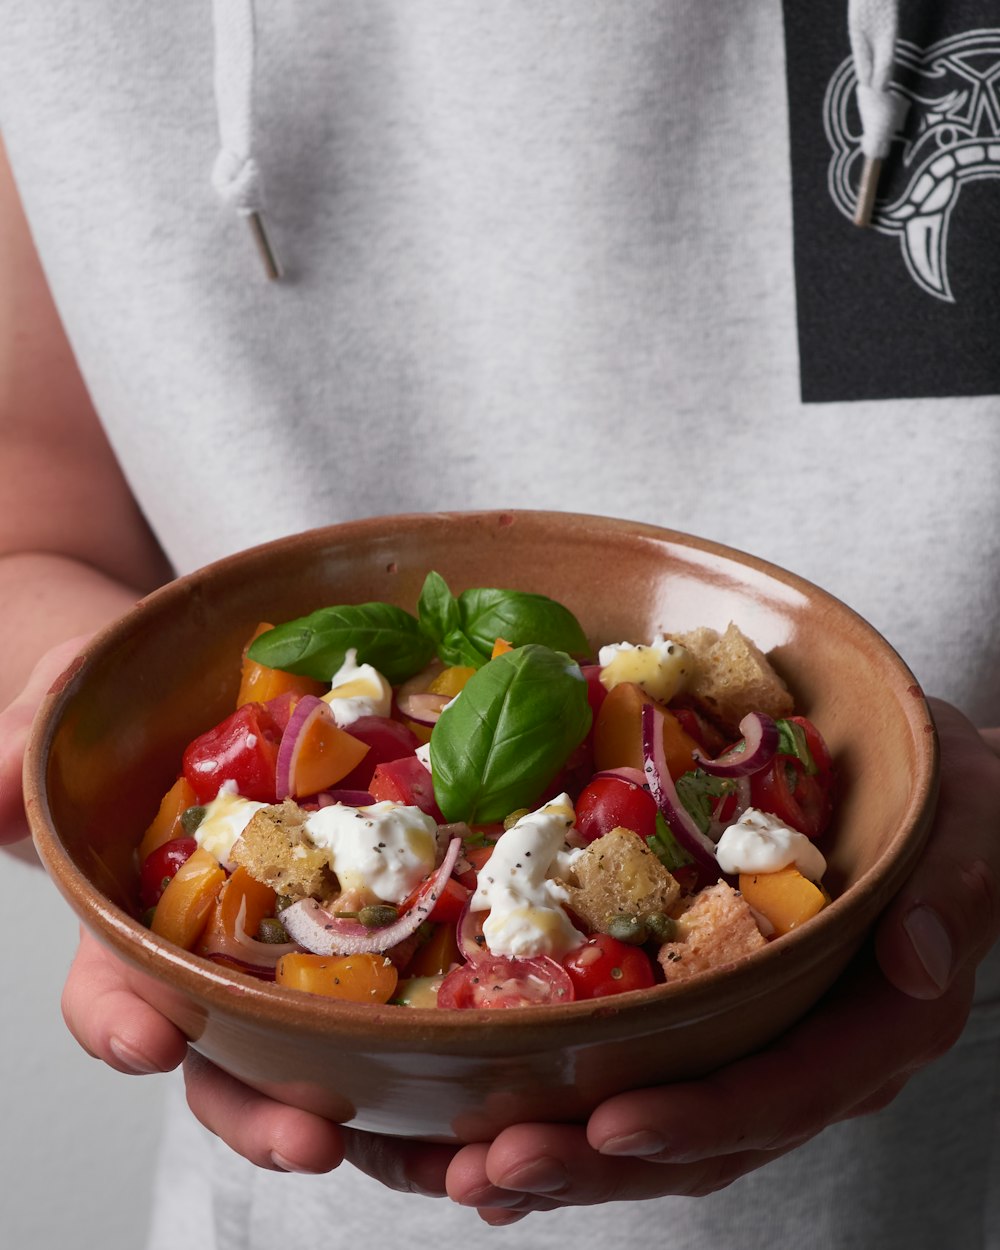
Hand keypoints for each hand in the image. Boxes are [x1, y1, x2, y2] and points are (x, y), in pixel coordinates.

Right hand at [6, 640, 453, 1192]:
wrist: (215, 683)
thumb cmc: (129, 704)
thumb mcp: (67, 712)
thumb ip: (28, 749)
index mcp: (137, 924)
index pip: (111, 992)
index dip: (120, 1021)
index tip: (147, 1039)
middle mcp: (222, 956)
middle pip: (233, 1058)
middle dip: (262, 1112)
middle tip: (308, 1140)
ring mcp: (306, 945)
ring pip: (330, 1054)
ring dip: (371, 1111)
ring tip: (427, 1151)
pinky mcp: (384, 919)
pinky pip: (415, 991)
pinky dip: (447, 1044)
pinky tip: (490, 1079)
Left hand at [445, 699, 999, 1223]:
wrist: (933, 800)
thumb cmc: (949, 805)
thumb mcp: (973, 827)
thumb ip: (954, 891)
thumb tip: (917, 956)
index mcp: (875, 1024)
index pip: (787, 1091)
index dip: (699, 1118)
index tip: (609, 1125)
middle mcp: (811, 1057)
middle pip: (703, 1137)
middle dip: (594, 1161)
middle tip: (493, 1168)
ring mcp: (760, 1046)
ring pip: (662, 1129)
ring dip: (563, 1157)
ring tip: (465, 1172)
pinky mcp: (716, 1020)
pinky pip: (642, 1082)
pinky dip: (565, 1116)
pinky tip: (486, 1133)